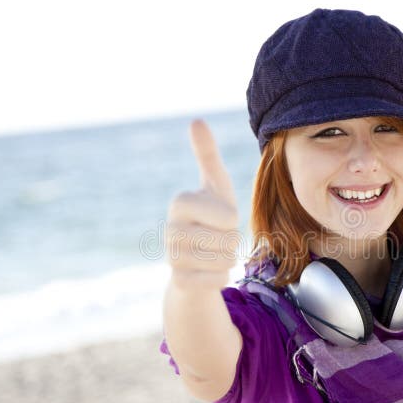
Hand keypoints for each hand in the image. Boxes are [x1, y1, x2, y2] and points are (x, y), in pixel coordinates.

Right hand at [166, 120, 239, 289]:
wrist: (195, 259)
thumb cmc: (211, 215)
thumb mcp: (215, 185)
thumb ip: (207, 154)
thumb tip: (196, 120)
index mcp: (180, 202)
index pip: (228, 216)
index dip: (232, 218)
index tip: (219, 217)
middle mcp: (170, 230)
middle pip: (228, 240)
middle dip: (232, 241)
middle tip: (217, 237)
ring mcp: (171, 258)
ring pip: (225, 261)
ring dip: (228, 258)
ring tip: (213, 252)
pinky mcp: (178, 282)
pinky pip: (218, 281)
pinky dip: (221, 277)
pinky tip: (208, 271)